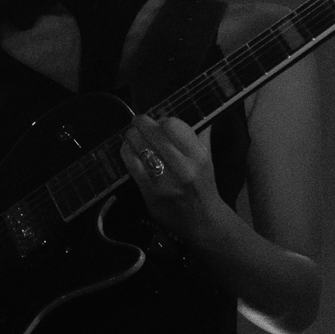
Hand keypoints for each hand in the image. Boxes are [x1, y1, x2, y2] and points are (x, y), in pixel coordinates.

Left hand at [120, 114, 222, 244]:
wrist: (201, 221)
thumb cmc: (203, 185)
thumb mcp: (207, 159)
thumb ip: (198, 135)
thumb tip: (187, 112)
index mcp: (197, 156)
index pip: (173, 125)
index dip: (163, 120)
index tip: (161, 123)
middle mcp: (181, 167)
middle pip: (152, 133)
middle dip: (141, 122)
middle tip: (139, 121)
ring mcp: (163, 181)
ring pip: (139, 145)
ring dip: (131, 135)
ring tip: (132, 134)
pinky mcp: (149, 192)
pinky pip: (130, 164)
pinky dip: (126, 151)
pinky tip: (128, 149)